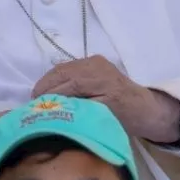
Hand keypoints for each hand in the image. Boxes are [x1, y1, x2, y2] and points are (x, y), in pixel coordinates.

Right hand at [31, 56, 179, 142]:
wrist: (146, 108)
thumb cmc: (126, 117)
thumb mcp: (103, 118)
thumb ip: (79, 110)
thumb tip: (55, 110)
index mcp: (97, 78)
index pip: (64, 85)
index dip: (48, 98)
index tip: (35, 111)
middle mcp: (93, 64)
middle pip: (59, 74)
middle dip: (44, 90)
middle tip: (32, 107)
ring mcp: (92, 61)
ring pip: (60, 70)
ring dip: (48, 84)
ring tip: (38, 100)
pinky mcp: (91, 63)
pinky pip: (67, 69)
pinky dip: (56, 80)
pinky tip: (50, 92)